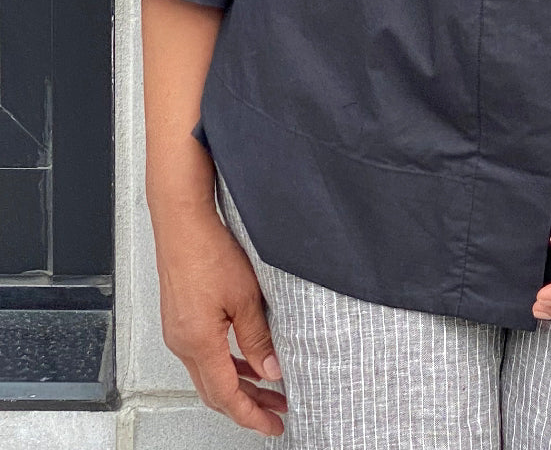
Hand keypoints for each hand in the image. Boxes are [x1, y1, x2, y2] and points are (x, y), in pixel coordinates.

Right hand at [151, 199, 287, 435]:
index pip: (226, 396)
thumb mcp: (245, 297)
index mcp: (198, 342)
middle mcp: (182, 343)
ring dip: (237, 385)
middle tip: (275, 412)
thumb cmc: (208, 250)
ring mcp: (178, 332)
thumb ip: (258, 338)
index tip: (272, 425)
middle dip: (247, 406)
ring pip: (208, 375)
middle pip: (215, 392)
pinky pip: (202, 355)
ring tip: (266, 388)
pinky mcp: (179, 320)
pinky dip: (225, 365)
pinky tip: (243, 361)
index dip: (251, 415)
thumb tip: (271, 370)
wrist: (182, 223)